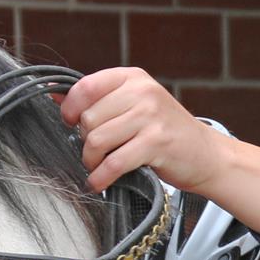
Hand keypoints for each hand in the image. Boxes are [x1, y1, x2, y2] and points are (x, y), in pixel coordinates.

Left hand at [58, 68, 229, 193]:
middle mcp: (142, 92)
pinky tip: (100, 182)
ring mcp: (151, 116)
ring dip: (91, 161)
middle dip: (85, 141)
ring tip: (99, 167)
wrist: (206, 154)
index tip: (71, 124)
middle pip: (88, 118)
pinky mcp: (156, 143)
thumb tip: (54, 95)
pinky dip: (101, 177)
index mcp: (133, 78)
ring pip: (97, 140)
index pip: (85, 87)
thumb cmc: (164, 132)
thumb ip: (100, 100)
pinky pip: (113, 162)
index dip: (70, 109)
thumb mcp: (135, 105)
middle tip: (96, 152)